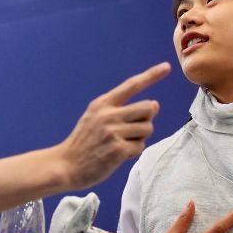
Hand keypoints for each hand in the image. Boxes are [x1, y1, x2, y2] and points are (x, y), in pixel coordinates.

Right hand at [57, 63, 169, 189]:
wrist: (65, 165)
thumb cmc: (85, 142)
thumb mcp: (95, 117)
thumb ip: (123, 110)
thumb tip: (155, 105)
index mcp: (103, 104)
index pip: (131, 85)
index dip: (151, 75)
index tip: (166, 66)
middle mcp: (108, 114)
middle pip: (148, 108)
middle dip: (145, 120)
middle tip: (130, 131)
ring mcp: (113, 132)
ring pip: (147, 128)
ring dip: (139, 138)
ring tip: (121, 143)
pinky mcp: (117, 150)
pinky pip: (140, 147)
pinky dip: (133, 152)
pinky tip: (118, 155)